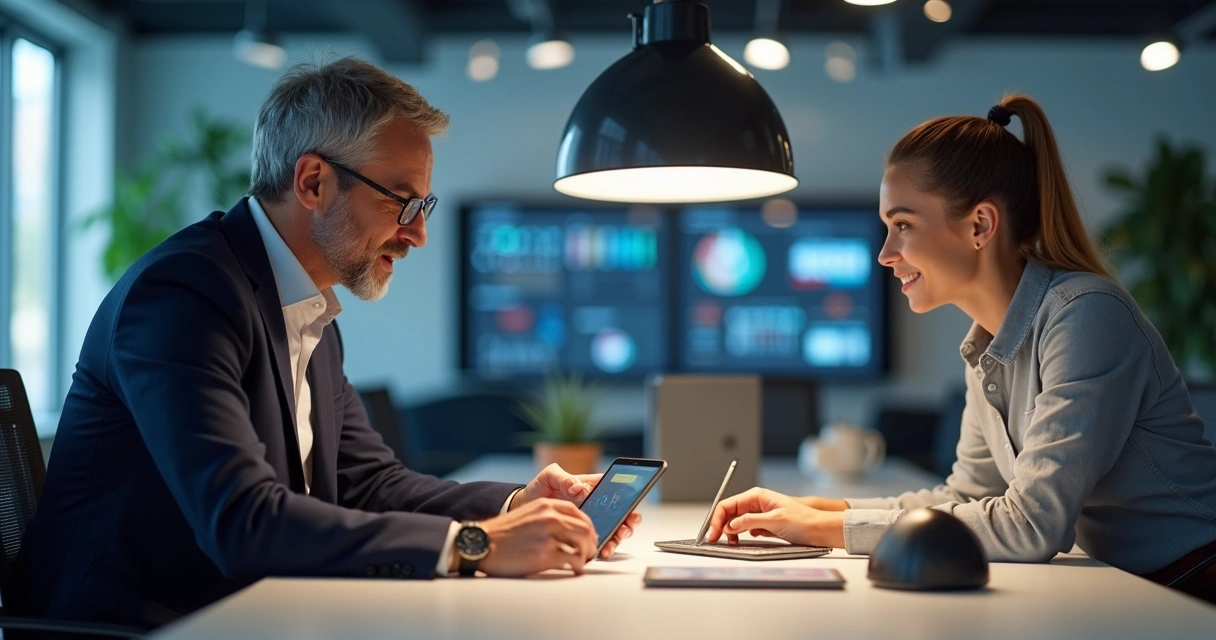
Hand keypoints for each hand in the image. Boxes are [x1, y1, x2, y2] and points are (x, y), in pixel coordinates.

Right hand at [475, 499, 598, 576]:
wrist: (482, 544)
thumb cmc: (502, 534)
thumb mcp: (526, 515)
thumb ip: (546, 517)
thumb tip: (567, 530)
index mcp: (545, 505)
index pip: (578, 512)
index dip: (587, 526)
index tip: (589, 536)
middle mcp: (549, 517)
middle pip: (585, 528)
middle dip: (591, 542)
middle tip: (589, 553)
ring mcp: (548, 535)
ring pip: (583, 544)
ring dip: (586, 555)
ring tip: (582, 563)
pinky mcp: (545, 554)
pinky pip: (572, 560)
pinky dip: (577, 567)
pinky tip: (574, 570)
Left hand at [510, 464, 641, 558]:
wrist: (525, 507)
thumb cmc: (539, 488)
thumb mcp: (549, 476)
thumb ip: (564, 478)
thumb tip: (577, 488)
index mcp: (591, 485)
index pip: (616, 489)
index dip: (629, 497)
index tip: (629, 508)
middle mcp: (595, 502)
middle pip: (621, 511)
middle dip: (628, 521)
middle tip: (624, 529)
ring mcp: (591, 519)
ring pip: (613, 528)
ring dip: (616, 537)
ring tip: (610, 545)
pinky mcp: (582, 533)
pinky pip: (598, 540)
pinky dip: (603, 547)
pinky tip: (600, 552)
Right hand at [706, 487, 844, 548]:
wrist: (819, 530)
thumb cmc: (802, 521)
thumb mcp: (774, 521)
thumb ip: (750, 521)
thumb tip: (731, 525)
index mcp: (756, 496)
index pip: (727, 505)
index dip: (717, 519)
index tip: (713, 533)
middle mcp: (756, 503)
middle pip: (729, 513)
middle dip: (720, 526)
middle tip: (715, 540)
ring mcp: (759, 513)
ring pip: (736, 521)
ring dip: (730, 532)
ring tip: (730, 542)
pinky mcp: (763, 524)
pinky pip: (745, 528)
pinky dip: (740, 535)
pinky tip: (741, 541)